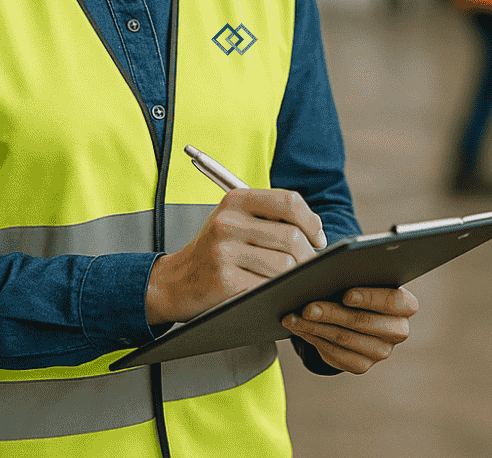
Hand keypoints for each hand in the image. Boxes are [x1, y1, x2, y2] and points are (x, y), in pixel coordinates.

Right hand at [147, 189, 326, 324]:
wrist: (175, 281)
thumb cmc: (215, 249)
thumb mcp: (236, 219)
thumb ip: (272, 216)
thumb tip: (316, 228)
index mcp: (236, 199)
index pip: (289, 201)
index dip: (311, 221)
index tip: (317, 237)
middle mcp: (229, 221)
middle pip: (291, 236)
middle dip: (309, 255)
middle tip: (310, 266)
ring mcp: (225, 251)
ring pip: (285, 264)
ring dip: (296, 276)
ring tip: (293, 280)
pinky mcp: (224, 281)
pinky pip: (269, 286)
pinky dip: (279, 291)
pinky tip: (274, 291)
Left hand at [282, 286, 418, 373]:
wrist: (359, 313)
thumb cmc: (360, 285)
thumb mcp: (362, 277)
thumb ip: (355, 274)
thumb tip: (328, 271)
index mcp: (406, 304)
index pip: (393, 301)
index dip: (369, 298)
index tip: (346, 294)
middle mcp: (398, 331)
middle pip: (363, 322)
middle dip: (331, 313)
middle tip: (307, 306)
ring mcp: (381, 352)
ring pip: (344, 339)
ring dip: (315, 326)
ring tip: (294, 315)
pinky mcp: (361, 365)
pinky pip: (334, 354)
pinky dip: (312, 338)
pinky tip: (298, 327)